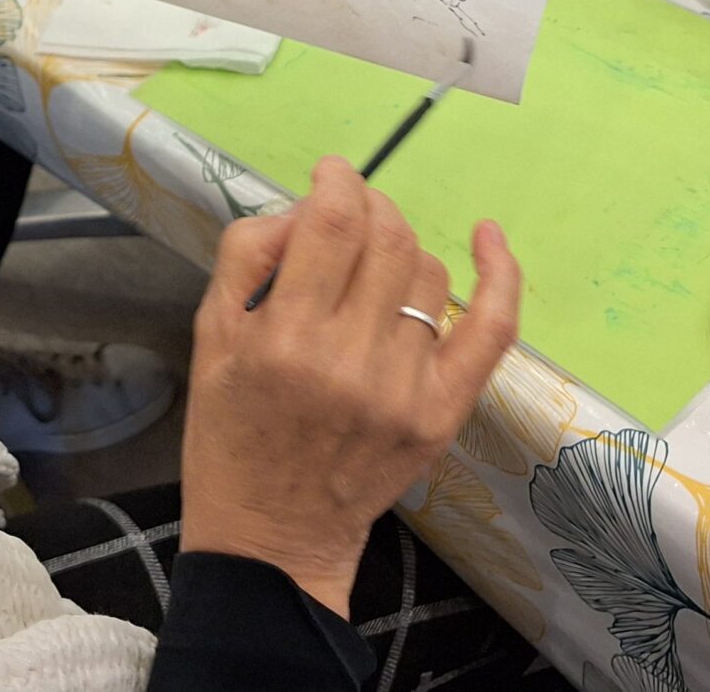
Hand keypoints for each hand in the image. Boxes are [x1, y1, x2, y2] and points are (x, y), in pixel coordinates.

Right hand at [179, 158, 520, 615]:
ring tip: (371, 275)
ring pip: (427, 273)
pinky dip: (498, 275)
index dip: (338, 181)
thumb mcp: (210, 337)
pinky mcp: (441, 414)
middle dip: (369, 207)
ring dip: (401, 252)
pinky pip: (489, 329)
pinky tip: (488, 236)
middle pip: (386, 238)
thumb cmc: (231, 433)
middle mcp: (350, 359)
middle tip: (349, 215)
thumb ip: (248, 256)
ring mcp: (404, 389)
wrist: (271, 534)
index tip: (332, 174)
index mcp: (284, 337)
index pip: (333, 224)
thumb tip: (304, 208)